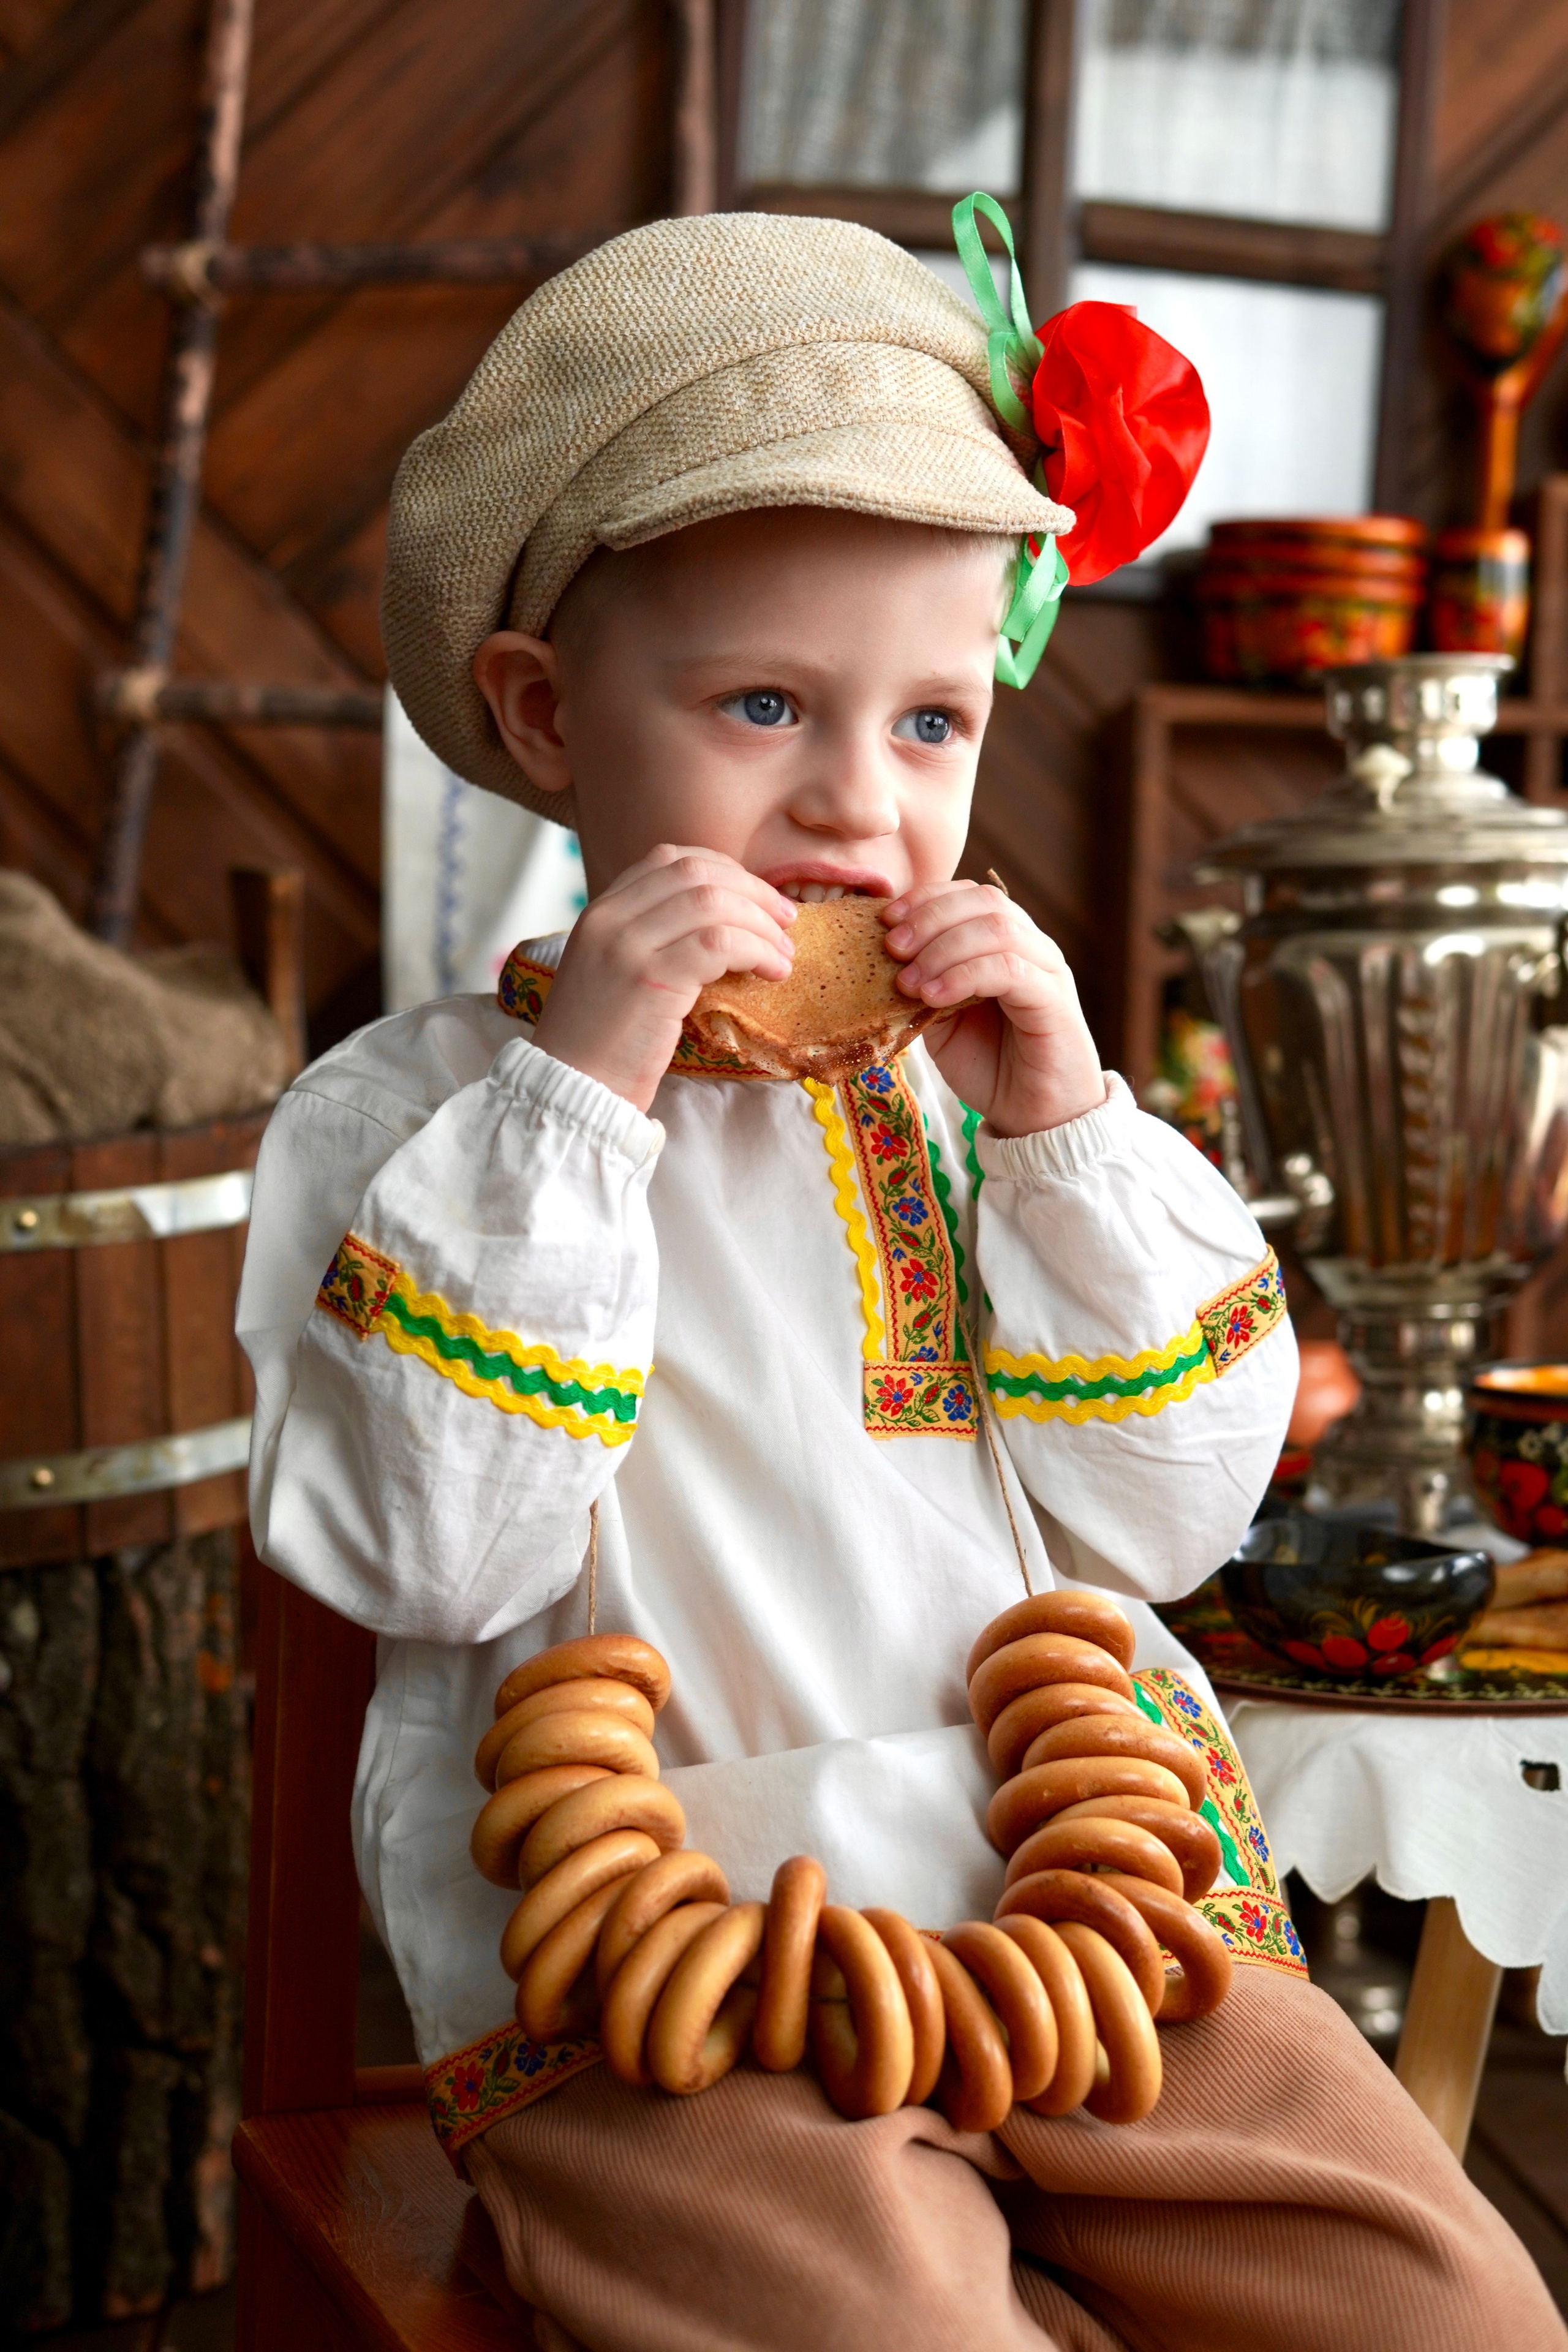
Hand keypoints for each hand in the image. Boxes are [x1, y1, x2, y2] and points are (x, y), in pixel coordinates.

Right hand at [533, 846, 795, 1111]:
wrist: (573, 1089)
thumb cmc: (603, 1043)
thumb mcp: (617, 973)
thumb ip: (653, 939)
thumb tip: (724, 923)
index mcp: (601, 911)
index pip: (668, 859)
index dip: (723, 870)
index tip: (753, 897)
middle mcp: (609, 918)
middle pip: (697, 872)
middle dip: (752, 891)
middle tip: (785, 919)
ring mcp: (626, 945)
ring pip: (713, 902)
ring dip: (762, 924)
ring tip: (783, 954)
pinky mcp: (650, 979)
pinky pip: (719, 943)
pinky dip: (756, 951)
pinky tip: (771, 973)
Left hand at [883, 882, 1105, 1138]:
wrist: (1033, 1117)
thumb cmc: (991, 1067)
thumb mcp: (942, 1020)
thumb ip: (925, 983)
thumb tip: (885, 958)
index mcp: (1005, 943)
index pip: (969, 895)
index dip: (925, 899)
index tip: (885, 919)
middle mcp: (1032, 947)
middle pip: (983, 901)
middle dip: (929, 918)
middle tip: (892, 947)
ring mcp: (1047, 970)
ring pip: (997, 929)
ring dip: (943, 949)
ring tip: (908, 981)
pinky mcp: (1054, 1001)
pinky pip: (1010, 970)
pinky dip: (965, 976)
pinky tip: (934, 996)